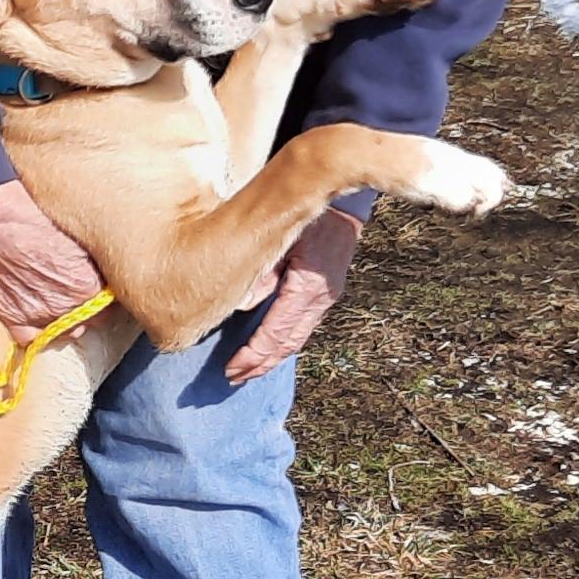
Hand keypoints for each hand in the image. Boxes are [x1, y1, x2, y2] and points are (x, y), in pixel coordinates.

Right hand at [0, 180, 104, 344]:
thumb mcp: (79, 237)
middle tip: (79, 292)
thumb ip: (96, 264)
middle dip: (88, 308)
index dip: (105, 295)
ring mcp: (38, 315)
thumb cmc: (36, 219)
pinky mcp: (13, 316)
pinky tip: (41, 319)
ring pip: (65, 331)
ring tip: (62, 301)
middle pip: (90, 321)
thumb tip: (104, 273)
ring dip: (67, 319)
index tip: (100, 288)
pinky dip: (37, 331)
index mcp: (86, 287)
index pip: (108, 305)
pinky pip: (30, 338)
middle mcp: (65, 307)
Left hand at [225, 207, 362, 384]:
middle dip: (260, 364)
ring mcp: (327, 297)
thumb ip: (261, 273)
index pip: (275, 333)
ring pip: (297, 339)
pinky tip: (269, 346)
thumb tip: (242, 306)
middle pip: (288, 344)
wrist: (346, 200)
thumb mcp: (281, 239)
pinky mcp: (327, 293)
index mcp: (307, 287)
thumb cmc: (309, 214)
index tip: (232, 369)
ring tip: (249, 369)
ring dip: (272, 357)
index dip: (253, 355)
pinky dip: (284, 341)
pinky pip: (303, 326)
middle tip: (234, 378)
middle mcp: (320, 298)